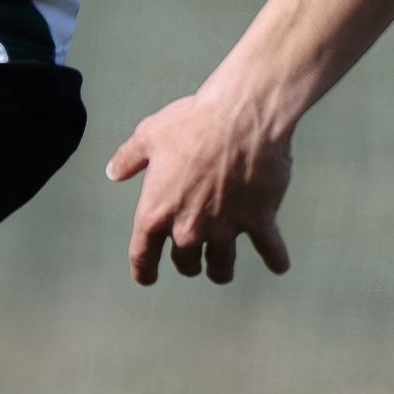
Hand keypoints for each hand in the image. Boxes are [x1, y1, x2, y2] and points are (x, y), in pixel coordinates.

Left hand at [109, 79, 296, 287]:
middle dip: (188, 264)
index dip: (143, 270)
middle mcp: (190, 227)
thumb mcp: (149, 135)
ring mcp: (226, 227)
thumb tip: (114, 172)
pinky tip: (279, 265)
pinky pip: (269, 248)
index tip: (147, 277)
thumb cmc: (193, 122)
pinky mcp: (258, 219)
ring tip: (222, 270)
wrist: (241, 115)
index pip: (143, 255)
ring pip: (222, 265)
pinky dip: (276, 259)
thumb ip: (128, 158)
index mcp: (157, 211)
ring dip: (221, 270)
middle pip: (186, 263)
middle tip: (192, 260)